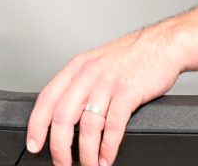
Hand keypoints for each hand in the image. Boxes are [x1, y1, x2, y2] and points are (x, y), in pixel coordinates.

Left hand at [27, 26, 182, 165]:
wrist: (163, 43)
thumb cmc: (132, 56)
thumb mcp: (98, 63)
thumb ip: (81, 86)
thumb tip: (65, 118)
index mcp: (77, 67)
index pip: (47, 98)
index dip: (37, 124)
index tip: (34, 144)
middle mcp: (89, 73)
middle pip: (63, 116)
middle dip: (60, 147)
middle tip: (62, 163)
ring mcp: (109, 82)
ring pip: (89, 126)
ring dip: (87, 153)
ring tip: (90, 165)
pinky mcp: (129, 91)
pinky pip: (113, 126)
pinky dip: (108, 148)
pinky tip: (107, 157)